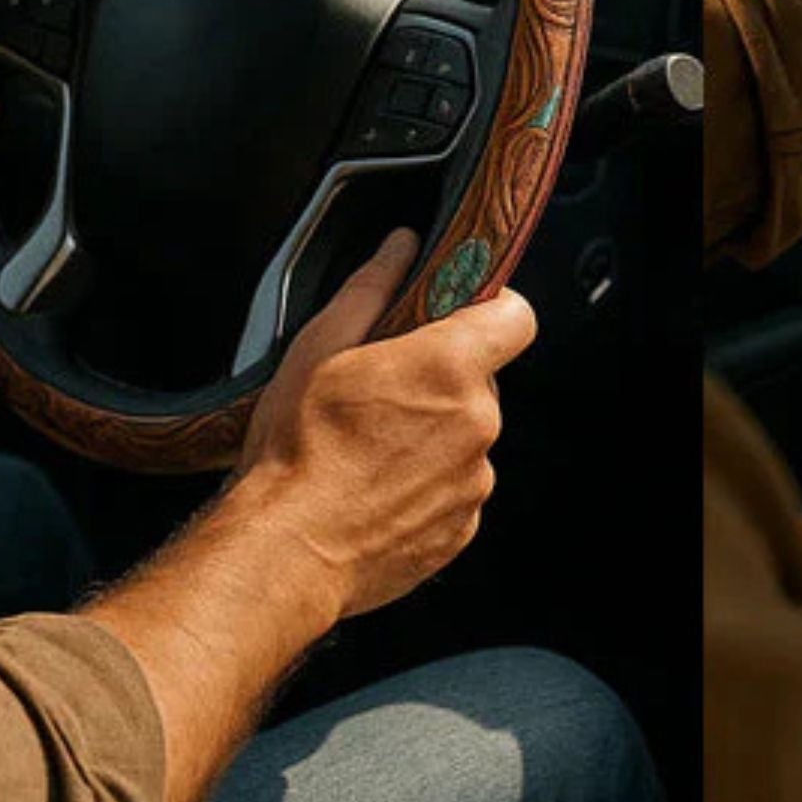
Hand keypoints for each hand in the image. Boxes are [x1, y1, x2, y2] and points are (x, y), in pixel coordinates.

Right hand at [233, 228, 537, 620]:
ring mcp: (474, 478)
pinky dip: (427, 483)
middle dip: (445, 378)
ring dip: (435, 433)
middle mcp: (477, 421)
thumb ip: (373, 286)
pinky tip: (377, 487)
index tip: (461, 314)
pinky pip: (457, 486)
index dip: (492, 308)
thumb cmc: (297, 453)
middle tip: (386, 391)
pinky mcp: (461, 526)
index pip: (516, 315)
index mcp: (450, 367)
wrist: (285, 555)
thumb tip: (402, 246)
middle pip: (483, 378)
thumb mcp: (320, 348)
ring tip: (372, 448)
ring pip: (468, 434)